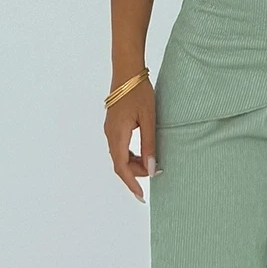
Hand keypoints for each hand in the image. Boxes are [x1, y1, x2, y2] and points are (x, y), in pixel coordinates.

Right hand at [104, 78, 157, 199]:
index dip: (131, 183)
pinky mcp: (113, 125)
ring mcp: (110, 130)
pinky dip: (131, 155)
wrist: (127, 71)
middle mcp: (110, 134)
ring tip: (152, 163)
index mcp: (117, 134)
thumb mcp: (149, 119)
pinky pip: (120, 147)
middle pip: (120, 163)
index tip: (141, 196)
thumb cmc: (139, 92)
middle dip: (136, 173)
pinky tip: (143, 153)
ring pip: (119, 155)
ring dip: (134, 163)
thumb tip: (151, 170)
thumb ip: (150, 145)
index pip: (121, 166)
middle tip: (157, 172)